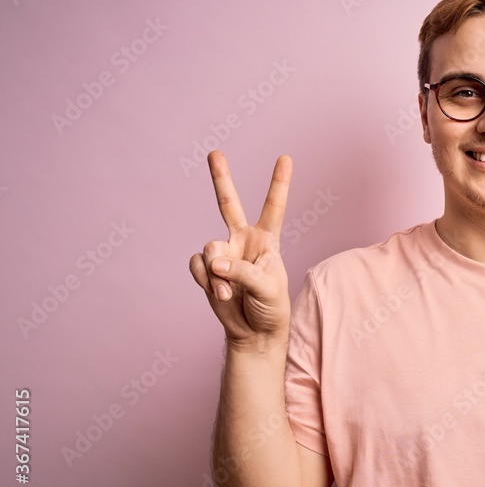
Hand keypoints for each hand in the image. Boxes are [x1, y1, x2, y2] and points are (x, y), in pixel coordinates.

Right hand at [190, 151, 292, 349]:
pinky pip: (197, 266)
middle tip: (214, 153)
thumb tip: (213, 261)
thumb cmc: (271, 307)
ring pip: (209, 248)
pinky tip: (219, 295)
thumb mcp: (267, 288)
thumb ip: (241, 271)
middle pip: (228, 203)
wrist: (254, 333)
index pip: (274, 207)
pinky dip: (205, 282)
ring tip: (228, 293)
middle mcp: (243, 240)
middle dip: (220, 178)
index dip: (279, 183)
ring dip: (215, 273)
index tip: (285, 158)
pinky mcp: (207, 269)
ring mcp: (223, 253)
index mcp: (268, 240)